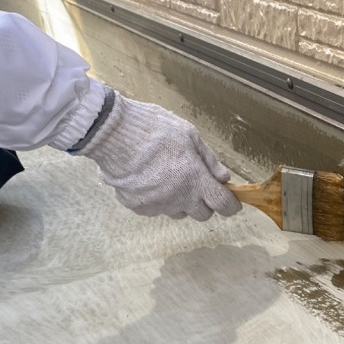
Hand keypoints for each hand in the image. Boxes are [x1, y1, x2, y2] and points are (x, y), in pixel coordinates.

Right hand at [73, 91, 240, 220]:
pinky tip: (149, 179)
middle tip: (196, 183)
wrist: (112, 132)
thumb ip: (209, 160)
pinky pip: (156, 209)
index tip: (231, 201)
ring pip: (178, 212)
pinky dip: (157, 199)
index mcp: (195, 181)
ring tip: (168, 177)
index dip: (231, 206)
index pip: (223, 206)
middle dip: (204, 201)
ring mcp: (157, 206)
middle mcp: (178, 199)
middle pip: (202, 214)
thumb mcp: (190, 136)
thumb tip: (223, 178)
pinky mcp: (138, 207)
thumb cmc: (154, 129)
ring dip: (180, 201)